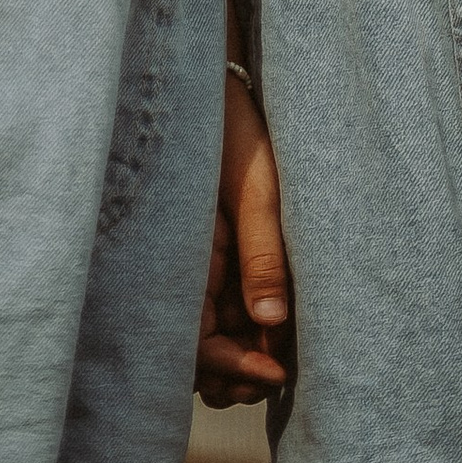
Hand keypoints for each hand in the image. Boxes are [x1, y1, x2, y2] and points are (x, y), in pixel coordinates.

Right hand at [196, 71, 291, 405]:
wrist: (222, 89)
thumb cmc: (240, 134)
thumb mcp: (257, 195)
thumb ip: (262, 258)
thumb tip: (272, 323)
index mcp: (180, 258)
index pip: (192, 343)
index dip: (231, 367)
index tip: (276, 373)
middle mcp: (181, 270)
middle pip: (196, 350)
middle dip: (234, 373)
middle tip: (280, 372)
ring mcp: (195, 265)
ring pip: (208, 336)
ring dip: (240, 355)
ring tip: (281, 357)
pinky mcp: (211, 256)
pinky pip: (220, 309)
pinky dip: (244, 329)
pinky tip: (277, 326)